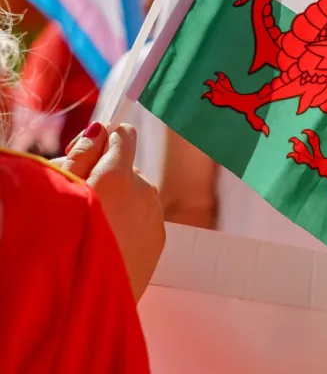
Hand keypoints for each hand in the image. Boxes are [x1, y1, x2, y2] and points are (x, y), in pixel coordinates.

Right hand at [57, 122, 165, 300]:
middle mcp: (144, 190)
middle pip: (128, 166)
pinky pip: (145, 215)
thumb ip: (81, 156)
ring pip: (138, 191)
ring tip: (95, 226)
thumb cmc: (63, 245)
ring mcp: (155, 215)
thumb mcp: (61, 193)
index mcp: (118, 176)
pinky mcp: (160, 239)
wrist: (86, 304)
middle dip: (108, 173)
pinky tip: (110, 241)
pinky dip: (131, 220)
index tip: (89, 151)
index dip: (104, 140)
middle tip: (83, 197)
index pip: (123, 134)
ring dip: (121, 198)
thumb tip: (101, 128)